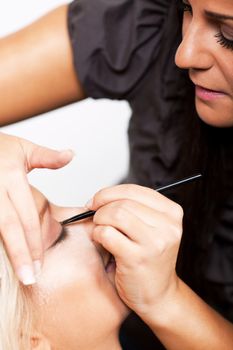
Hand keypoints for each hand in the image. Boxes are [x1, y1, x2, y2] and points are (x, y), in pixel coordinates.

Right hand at [0, 132, 72, 284]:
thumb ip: (47, 157)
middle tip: (30, 278)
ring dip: (5, 254)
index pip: (26, 215)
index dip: (34, 241)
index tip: (40, 264)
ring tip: (16, 275)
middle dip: (20, 255)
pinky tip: (1, 264)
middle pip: (9, 227)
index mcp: (12, 176)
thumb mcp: (23, 148)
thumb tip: (71, 155)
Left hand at [87, 184, 183, 321]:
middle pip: (122, 202)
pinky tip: (102, 242)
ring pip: (115, 214)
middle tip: (95, 218)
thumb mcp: (152, 228)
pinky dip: (98, 235)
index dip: (109, 193)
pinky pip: (107, 234)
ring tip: (100, 230)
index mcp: (172, 212)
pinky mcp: (138, 258)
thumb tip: (100, 197)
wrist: (158, 294)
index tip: (96, 201)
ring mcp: (155, 242)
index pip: (133, 190)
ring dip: (99, 221)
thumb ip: (134, 208)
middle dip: (101, 208)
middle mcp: (168, 225)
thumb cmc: (149, 259)